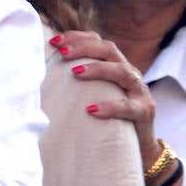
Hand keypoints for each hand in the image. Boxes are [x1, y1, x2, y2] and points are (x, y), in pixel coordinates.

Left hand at [53, 30, 158, 159]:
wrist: (138, 148)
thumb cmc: (108, 118)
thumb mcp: (93, 94)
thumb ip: (76, 82)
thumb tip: (40, 74)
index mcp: (115, 65)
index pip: (98, 41)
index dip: (77, 37)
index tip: (54, 41)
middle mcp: (129, 73)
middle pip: (110, 49)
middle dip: (84, 47)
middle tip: (62, 52)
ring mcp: (140, 91)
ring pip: (122, 71)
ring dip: (97, 69)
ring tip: (75, 72)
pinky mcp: (145, 112)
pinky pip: (129, 107)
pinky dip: (110, 106)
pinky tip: (91, 109)